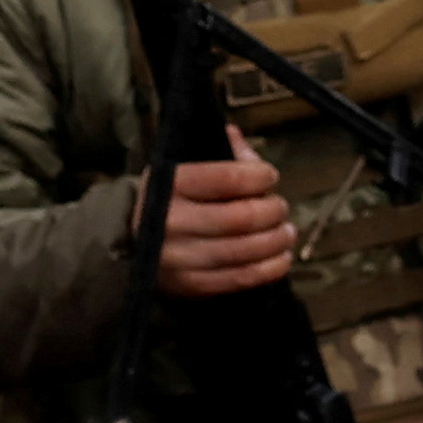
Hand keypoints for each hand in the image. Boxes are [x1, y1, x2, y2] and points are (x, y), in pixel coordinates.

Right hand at [151, 136, 297, 298]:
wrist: (136, 244)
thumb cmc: (171, 200)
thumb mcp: (185, 169)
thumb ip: (218, 154)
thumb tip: (238, 137)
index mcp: (169, 185)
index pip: (227, 178)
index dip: (259, 175)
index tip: (270, 175)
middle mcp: (171, 222)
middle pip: (241, 217)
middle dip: (272, 210)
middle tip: (281, 207)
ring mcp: (180, 258)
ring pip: (245, 250)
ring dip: (276, 240)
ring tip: (286, 233)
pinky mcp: (192, 285)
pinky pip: (241, 278)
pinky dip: (270, 269)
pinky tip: (282, 258)